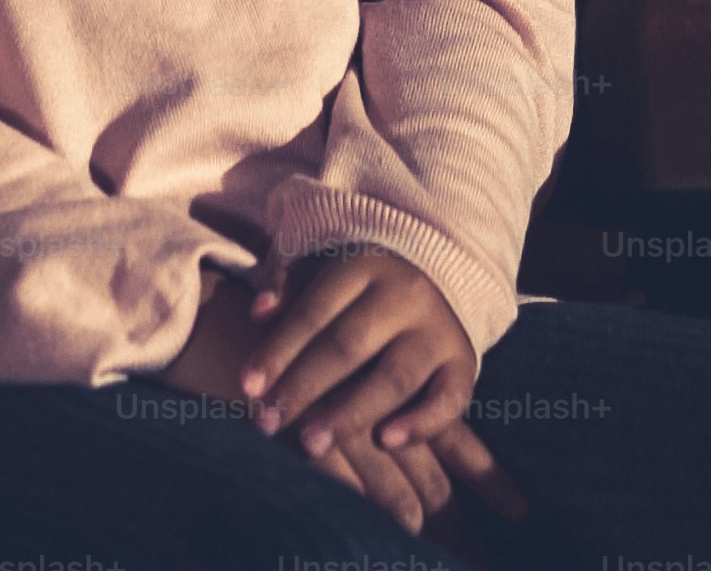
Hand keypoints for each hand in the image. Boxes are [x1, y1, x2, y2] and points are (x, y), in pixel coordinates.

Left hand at [244, 249, 520, 535]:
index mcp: (363, 267)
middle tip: (267, 423)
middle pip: (348, 345)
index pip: (314, 311)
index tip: (247, 388)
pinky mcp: (463, 363)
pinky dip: (422, 423)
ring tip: (311, 444)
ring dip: (351, 412)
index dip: (278, 350)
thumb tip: (259, 311)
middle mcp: (404, 296)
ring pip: (394, 376)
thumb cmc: (361, 281)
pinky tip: (386, 442)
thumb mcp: (324, 266)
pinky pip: (449, 398)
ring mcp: (437, 331)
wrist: (442, 270)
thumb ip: (289, 285)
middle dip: (304, 387)